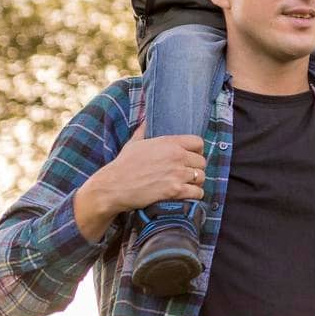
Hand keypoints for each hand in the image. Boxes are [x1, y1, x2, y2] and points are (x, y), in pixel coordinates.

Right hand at [75, 124, 205, 242]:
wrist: (112, 187)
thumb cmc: (122, 165)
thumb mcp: (133, 143)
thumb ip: (143, 130)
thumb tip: (145, 120)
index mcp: (169, 143)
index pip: (198, 142)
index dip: (197, 151)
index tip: (192, 157)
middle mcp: (176, 156)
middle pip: (202, 162)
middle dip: (196, 169)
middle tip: (188, 175)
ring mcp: (176, 174)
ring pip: (201, 177)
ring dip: (196, 183)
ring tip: (189, 185)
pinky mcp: (174, 191)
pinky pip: (197, 192)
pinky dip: (195, 195)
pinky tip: (188, 195)